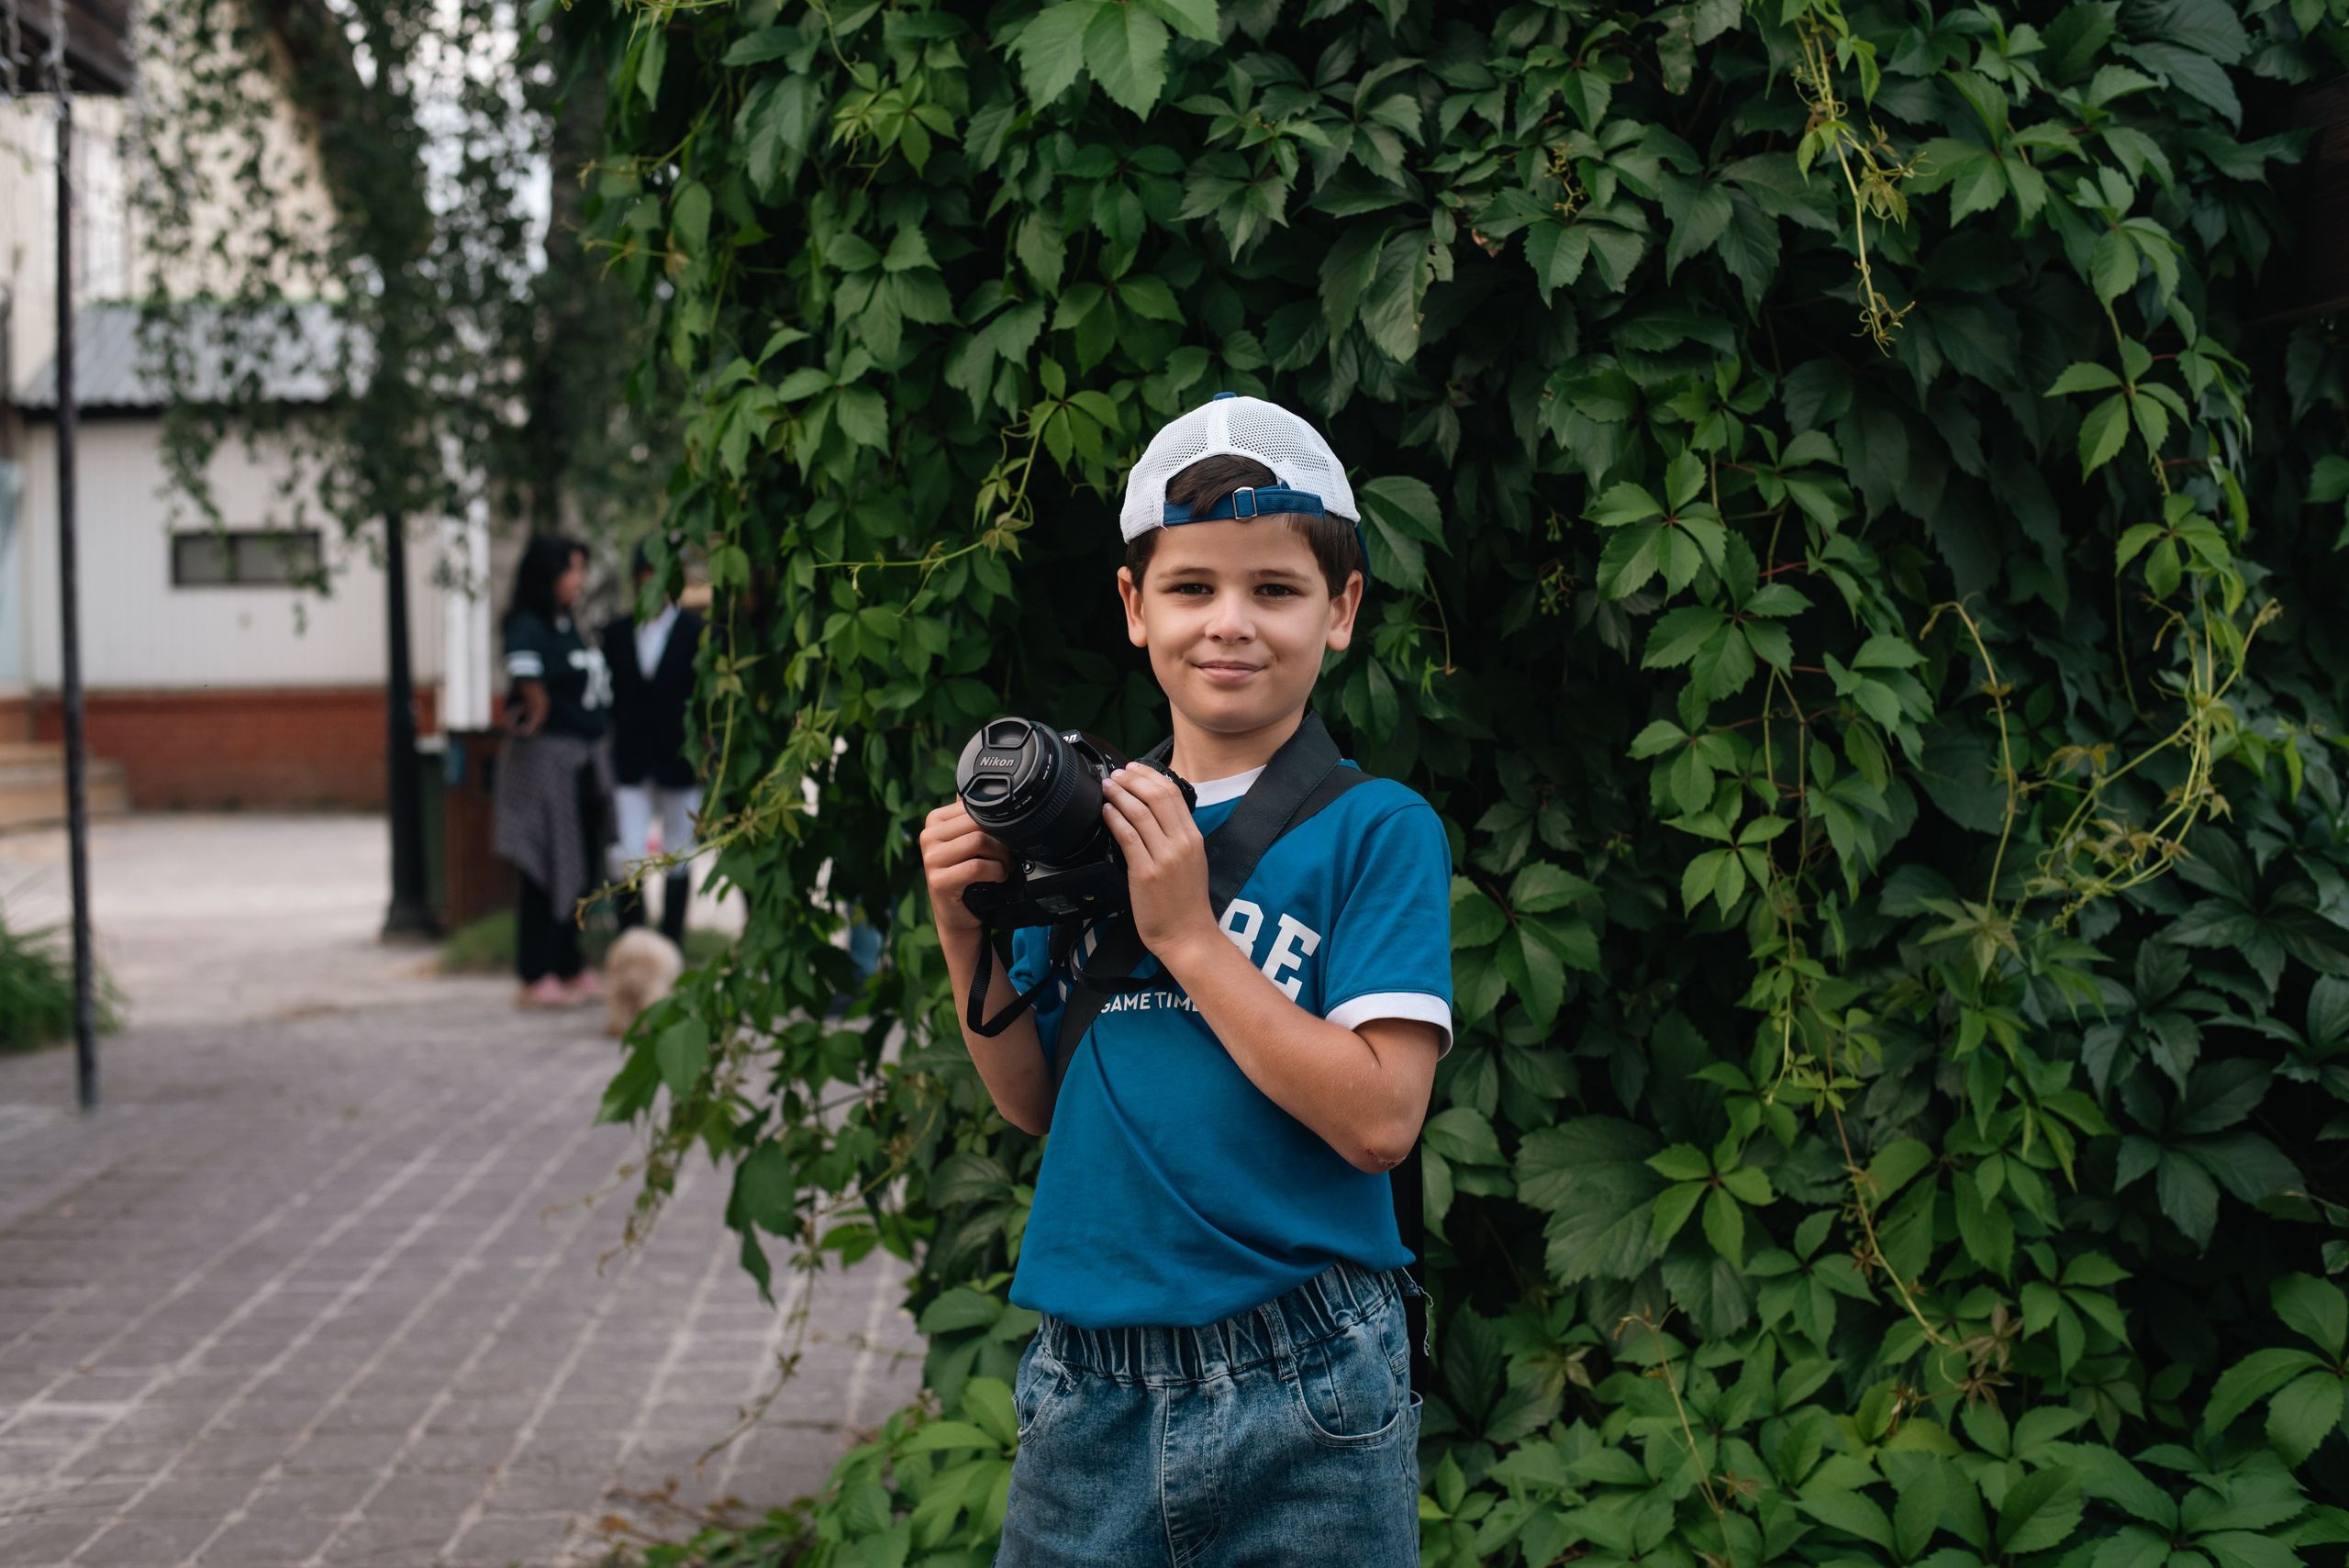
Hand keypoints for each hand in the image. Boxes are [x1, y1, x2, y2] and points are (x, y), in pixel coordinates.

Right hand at [921, 801, 1010, 936]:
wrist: (957, 914)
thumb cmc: (967, 876)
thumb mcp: (968, 842)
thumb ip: (972, 817)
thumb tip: (988, 788)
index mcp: (935, 820)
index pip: (974, 807)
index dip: (997, 821)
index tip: (1007, 837)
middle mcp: (928, 836)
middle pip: (977, 823)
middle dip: (1001, 839)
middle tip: (1010, 856)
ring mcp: (930, 858)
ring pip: (978, 842)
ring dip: (1001, 856)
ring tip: (1005, 867)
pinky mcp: (937, 880)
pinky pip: (976, 867)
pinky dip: (995, 872)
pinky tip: (998, 877)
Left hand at [1100, 767, 1215, 968]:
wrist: (1188, 935)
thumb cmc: (1185, 903)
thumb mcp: (1191, 862)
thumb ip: (1175, 837)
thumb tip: (1151, 813)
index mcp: (1193, 838)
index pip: (1173, 794)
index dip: (1150, 776)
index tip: (1133, 768)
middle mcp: (1182, 843)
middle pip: (1157, 796)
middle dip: (1133, 779)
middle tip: (1116, 774)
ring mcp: (1165, 857)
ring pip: (1140, 812)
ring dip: (1120, 794)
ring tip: (1107, 787)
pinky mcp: (1146, 873)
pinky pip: (1128, 836)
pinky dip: (1115, 819)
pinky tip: (1106, 811)